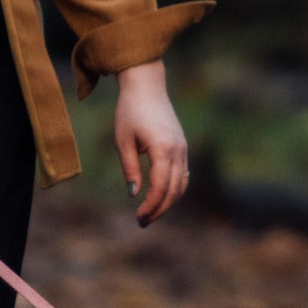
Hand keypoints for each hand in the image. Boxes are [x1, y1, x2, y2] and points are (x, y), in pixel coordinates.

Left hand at [110, 61, 191, 225]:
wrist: (147, 86)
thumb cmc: (130, 111)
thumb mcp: (123, 140)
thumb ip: (130, 168)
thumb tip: (134, 194)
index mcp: (163, 148)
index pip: (160, 186)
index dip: (151, 205)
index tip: (138, 217)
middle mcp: (178, 150)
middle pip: (174, 190)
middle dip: (159, 209)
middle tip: (143, 221)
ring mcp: (183, 148)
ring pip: (181, 184)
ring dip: (168, 202)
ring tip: (151, 212)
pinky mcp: (182, 146)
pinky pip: (183, 174)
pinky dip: (175, 189)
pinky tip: (162, 196)